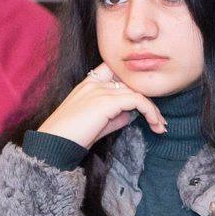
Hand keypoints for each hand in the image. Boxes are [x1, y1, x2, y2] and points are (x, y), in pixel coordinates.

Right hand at [37, 65, 166, 149]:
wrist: (53, 144)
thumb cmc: (70, 137)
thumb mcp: (97, 123)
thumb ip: (115, 115)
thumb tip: (133, 114)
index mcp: (88, 83)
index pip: (115, 71)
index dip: (132, 84)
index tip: (144, 103)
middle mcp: (94, 83)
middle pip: (130, 83)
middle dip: (148, 101)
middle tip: (159, 120)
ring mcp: (99, 90)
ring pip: (137, 92)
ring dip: (153, 110)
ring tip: (160, 126)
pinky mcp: (106, 101)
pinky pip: (137, 100)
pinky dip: (150, 112)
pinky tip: (154, 125)